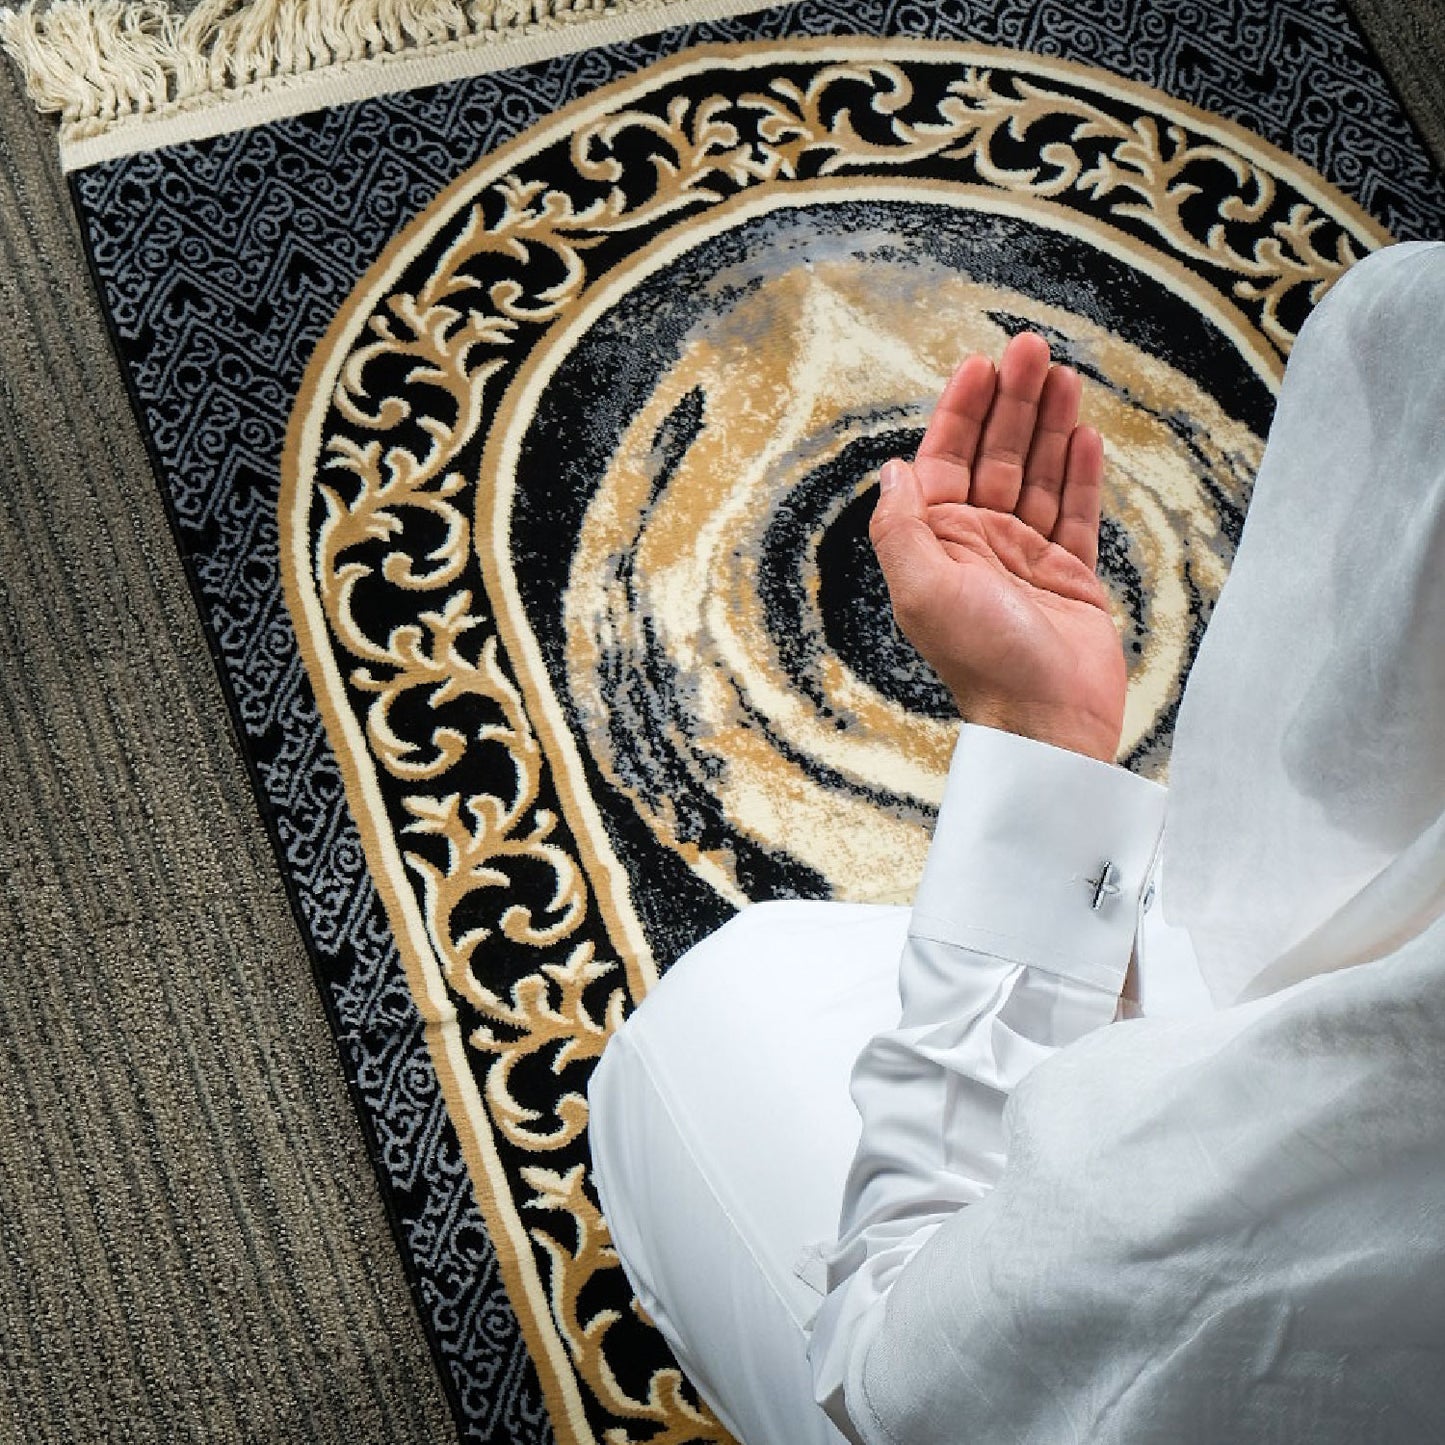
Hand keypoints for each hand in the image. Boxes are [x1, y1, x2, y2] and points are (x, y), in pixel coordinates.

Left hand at [870, 332, 1125, 762]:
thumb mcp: (923, 589)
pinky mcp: (1070, 577)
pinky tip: (1085, 435)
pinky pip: (1075, 513)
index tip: (981, 364)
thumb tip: (891, 470)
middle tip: (1032, 348)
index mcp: (938, 546)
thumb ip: (902, 527)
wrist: (1048, 720)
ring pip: (1039, 476)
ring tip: (1065, 375)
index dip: (961, 411)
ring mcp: (1026, 560)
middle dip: (1013, 402)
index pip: (946, 461)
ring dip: (1049, 425)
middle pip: (997, 457)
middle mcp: (978, 547)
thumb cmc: (984, 662)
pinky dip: (1080, 475)